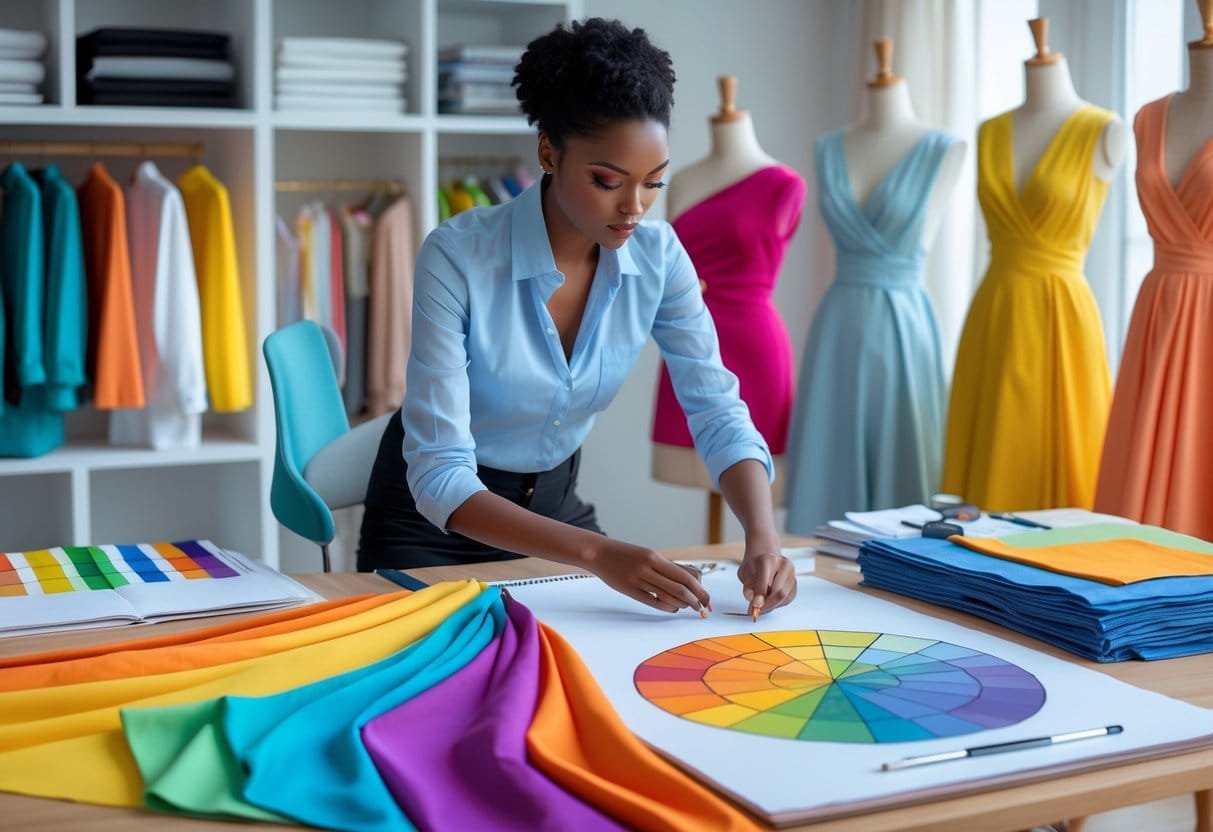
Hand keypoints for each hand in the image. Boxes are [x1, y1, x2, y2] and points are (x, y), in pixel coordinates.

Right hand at [584, 538, 710, 613]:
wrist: (599, 553)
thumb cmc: (627, 554)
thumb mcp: (648, 555)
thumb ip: (667, 567)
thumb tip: (692, 579)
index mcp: (655, 557)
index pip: (685, 575)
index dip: (700, 589)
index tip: (707, 599)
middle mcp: (648, 567)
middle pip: (680, 587)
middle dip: (696, 600)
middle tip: (703, 609)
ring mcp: (638, 579)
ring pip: (667, 596)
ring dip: (682, 604)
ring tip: (688, 607)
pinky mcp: (629, 590)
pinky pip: (653, 602)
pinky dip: (667, 607)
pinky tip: (672, 608)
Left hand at [737, 545, 795, 617]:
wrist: (765, 557)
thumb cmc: (755, 565)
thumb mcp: (744, 573)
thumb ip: (748, 586)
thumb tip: (753, 599)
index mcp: (768, 560)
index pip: (765, 581)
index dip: (760, 596)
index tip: (755, 606)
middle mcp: (783, 565)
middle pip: (778, 592)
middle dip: (767, 605)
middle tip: (757, 611)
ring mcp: (792, 573)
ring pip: (784, 597)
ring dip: (772, 605)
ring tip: (762, 605)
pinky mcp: (795, 582)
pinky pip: (788, 599)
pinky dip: (778, 604)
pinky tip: (769, 601)